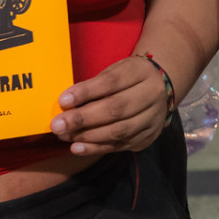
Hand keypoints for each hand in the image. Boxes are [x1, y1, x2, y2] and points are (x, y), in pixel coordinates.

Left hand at [52, 56, 172, 156]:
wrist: (160, 89)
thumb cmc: (128, 78)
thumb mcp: (115, 71)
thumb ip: (95, 86)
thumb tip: (66, 103)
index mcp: (142, 72)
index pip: (112, 82)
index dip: (86, 92)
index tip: (63, 100)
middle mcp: (152, 95)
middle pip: (116, 109)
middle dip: (83, 118)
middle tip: (58, 124)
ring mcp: (153, 118)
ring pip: (118, 130)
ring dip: (87, 135)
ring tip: (64, 135)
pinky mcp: (147, 137)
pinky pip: (120, 145)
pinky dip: (96, 148)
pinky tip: (77, 147)